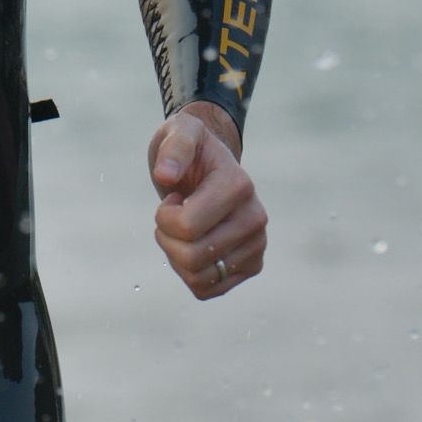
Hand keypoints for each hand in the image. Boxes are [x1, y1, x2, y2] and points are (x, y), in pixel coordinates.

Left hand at [148, 103, 266, 300]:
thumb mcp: (179, 132)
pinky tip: (191, 248)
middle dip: (167, 238)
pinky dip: (188, 274)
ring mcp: (257, 245)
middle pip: (192, 256)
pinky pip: (207, 289)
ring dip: (176, 256)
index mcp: (239, 186)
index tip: (173, 197)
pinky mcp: (251, 266)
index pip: (188, 226)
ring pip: (199, 277)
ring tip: (183, 231)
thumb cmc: (192, 151)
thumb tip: (165, 173)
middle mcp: (255, 218)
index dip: (164, 216)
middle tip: (172, 217)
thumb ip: (174, 147)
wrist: (210, 168)